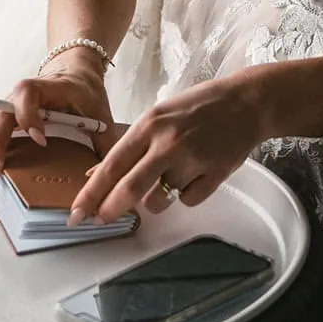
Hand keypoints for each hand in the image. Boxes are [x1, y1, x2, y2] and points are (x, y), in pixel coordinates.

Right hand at [0, 60, 114, 183]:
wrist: (76, 73)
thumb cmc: (87, 94)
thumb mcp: (104, 116)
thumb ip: (106, 146)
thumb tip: (99, 178)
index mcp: (52, 86)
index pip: (28, 92)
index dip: (28, 115)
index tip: (40, 139)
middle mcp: (25, 91)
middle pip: (0, 110)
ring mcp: (12, 101)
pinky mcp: (6, 112)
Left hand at [67, 73, 267, 224]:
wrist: (246, 102)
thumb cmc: (198, 107)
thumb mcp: (159, 116)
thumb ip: (133, 145)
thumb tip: (100, 174)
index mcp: (149, 125)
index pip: (112, 165)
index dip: (91, 192)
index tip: (76, 212)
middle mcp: (168, 142)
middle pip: (130, 187)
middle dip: (111, 209)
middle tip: (101, 220)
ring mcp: (193, 159)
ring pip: (160, 198)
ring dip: (156, 198)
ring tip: (169, 178)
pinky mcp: (215, 173)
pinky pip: (188, 200)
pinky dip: (187, 194)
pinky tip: (196, 174)